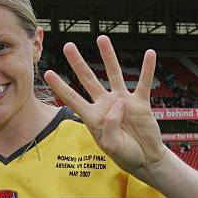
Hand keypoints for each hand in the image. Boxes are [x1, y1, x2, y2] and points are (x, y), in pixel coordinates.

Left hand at [44, 35, 164, 176]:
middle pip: (88, 79)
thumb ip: (110, 127)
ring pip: (114, 73)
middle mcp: (105, 104)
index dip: (60, 86)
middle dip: (78, 63)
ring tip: (101, 38)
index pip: (72, 98)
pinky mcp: (140, 102)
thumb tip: (117, 102)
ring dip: (108, 56)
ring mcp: (123, 100)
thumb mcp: (111, 146)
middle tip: (68, 46)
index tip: (48, 73)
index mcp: (92, 116)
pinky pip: (144, 82)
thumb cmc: (125, 154)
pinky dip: (147, 68)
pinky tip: (150, 53)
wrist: (145, 158)